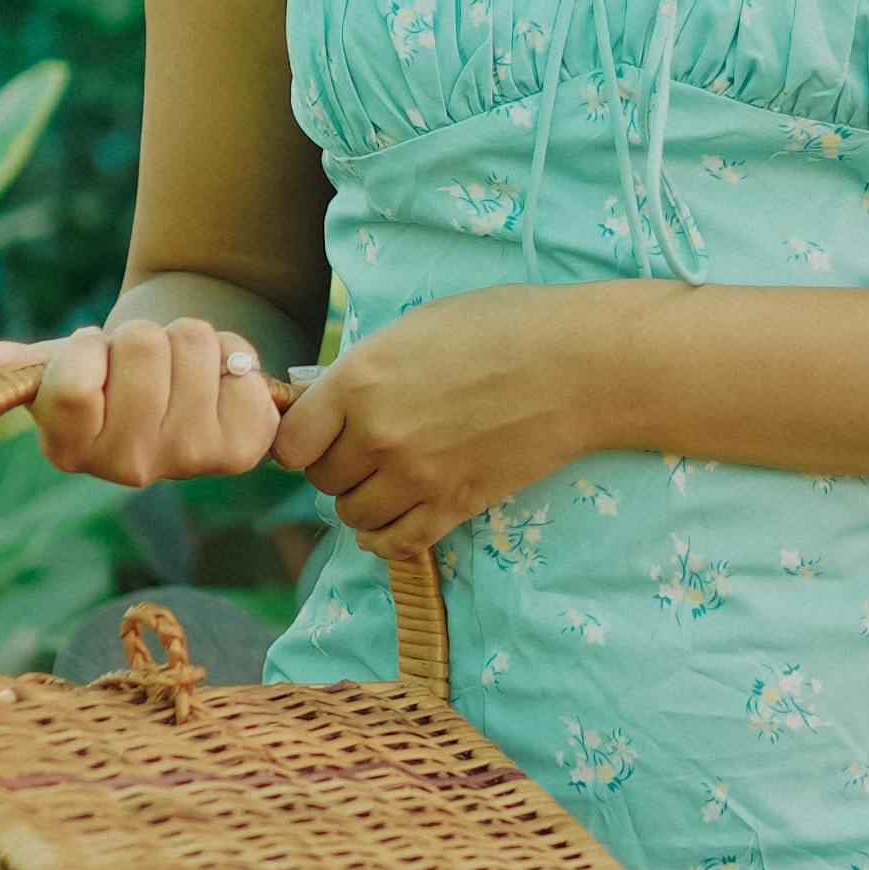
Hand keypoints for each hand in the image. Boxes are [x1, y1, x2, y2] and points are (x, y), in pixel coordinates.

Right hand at [16, 314, 291, 488]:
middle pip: (141, 347)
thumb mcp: (51, 365)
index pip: (73, 385)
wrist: (173, 385)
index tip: (90, 357)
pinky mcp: (243, 447)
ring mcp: (190, 460)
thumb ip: (7, 367)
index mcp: (71, 449)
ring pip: (192, 342)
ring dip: (185, 340)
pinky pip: (241, 363)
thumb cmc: (105, 373)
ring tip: (176, 369)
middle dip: (139, 336)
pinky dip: (232, 356)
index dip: (85, 348)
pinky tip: (217, 383)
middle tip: (139, 363)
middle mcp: (128, 467)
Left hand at [271, 287, 656, 553]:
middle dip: (338, 467)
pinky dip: (386, 538)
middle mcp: (378, 434)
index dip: (301, 441)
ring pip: (353, 515)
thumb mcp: (415, 328)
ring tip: (387, 479)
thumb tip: (329, 400)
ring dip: (363, 501)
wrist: (577, 363)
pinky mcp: (454, 505)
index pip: (291, 442)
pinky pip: (396, 543)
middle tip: (365, 449)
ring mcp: (416, 476)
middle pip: (323, 480)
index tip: (319, 435)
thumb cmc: (501, 326)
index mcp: (359, 381)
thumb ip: (364, 370)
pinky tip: (394, 519)